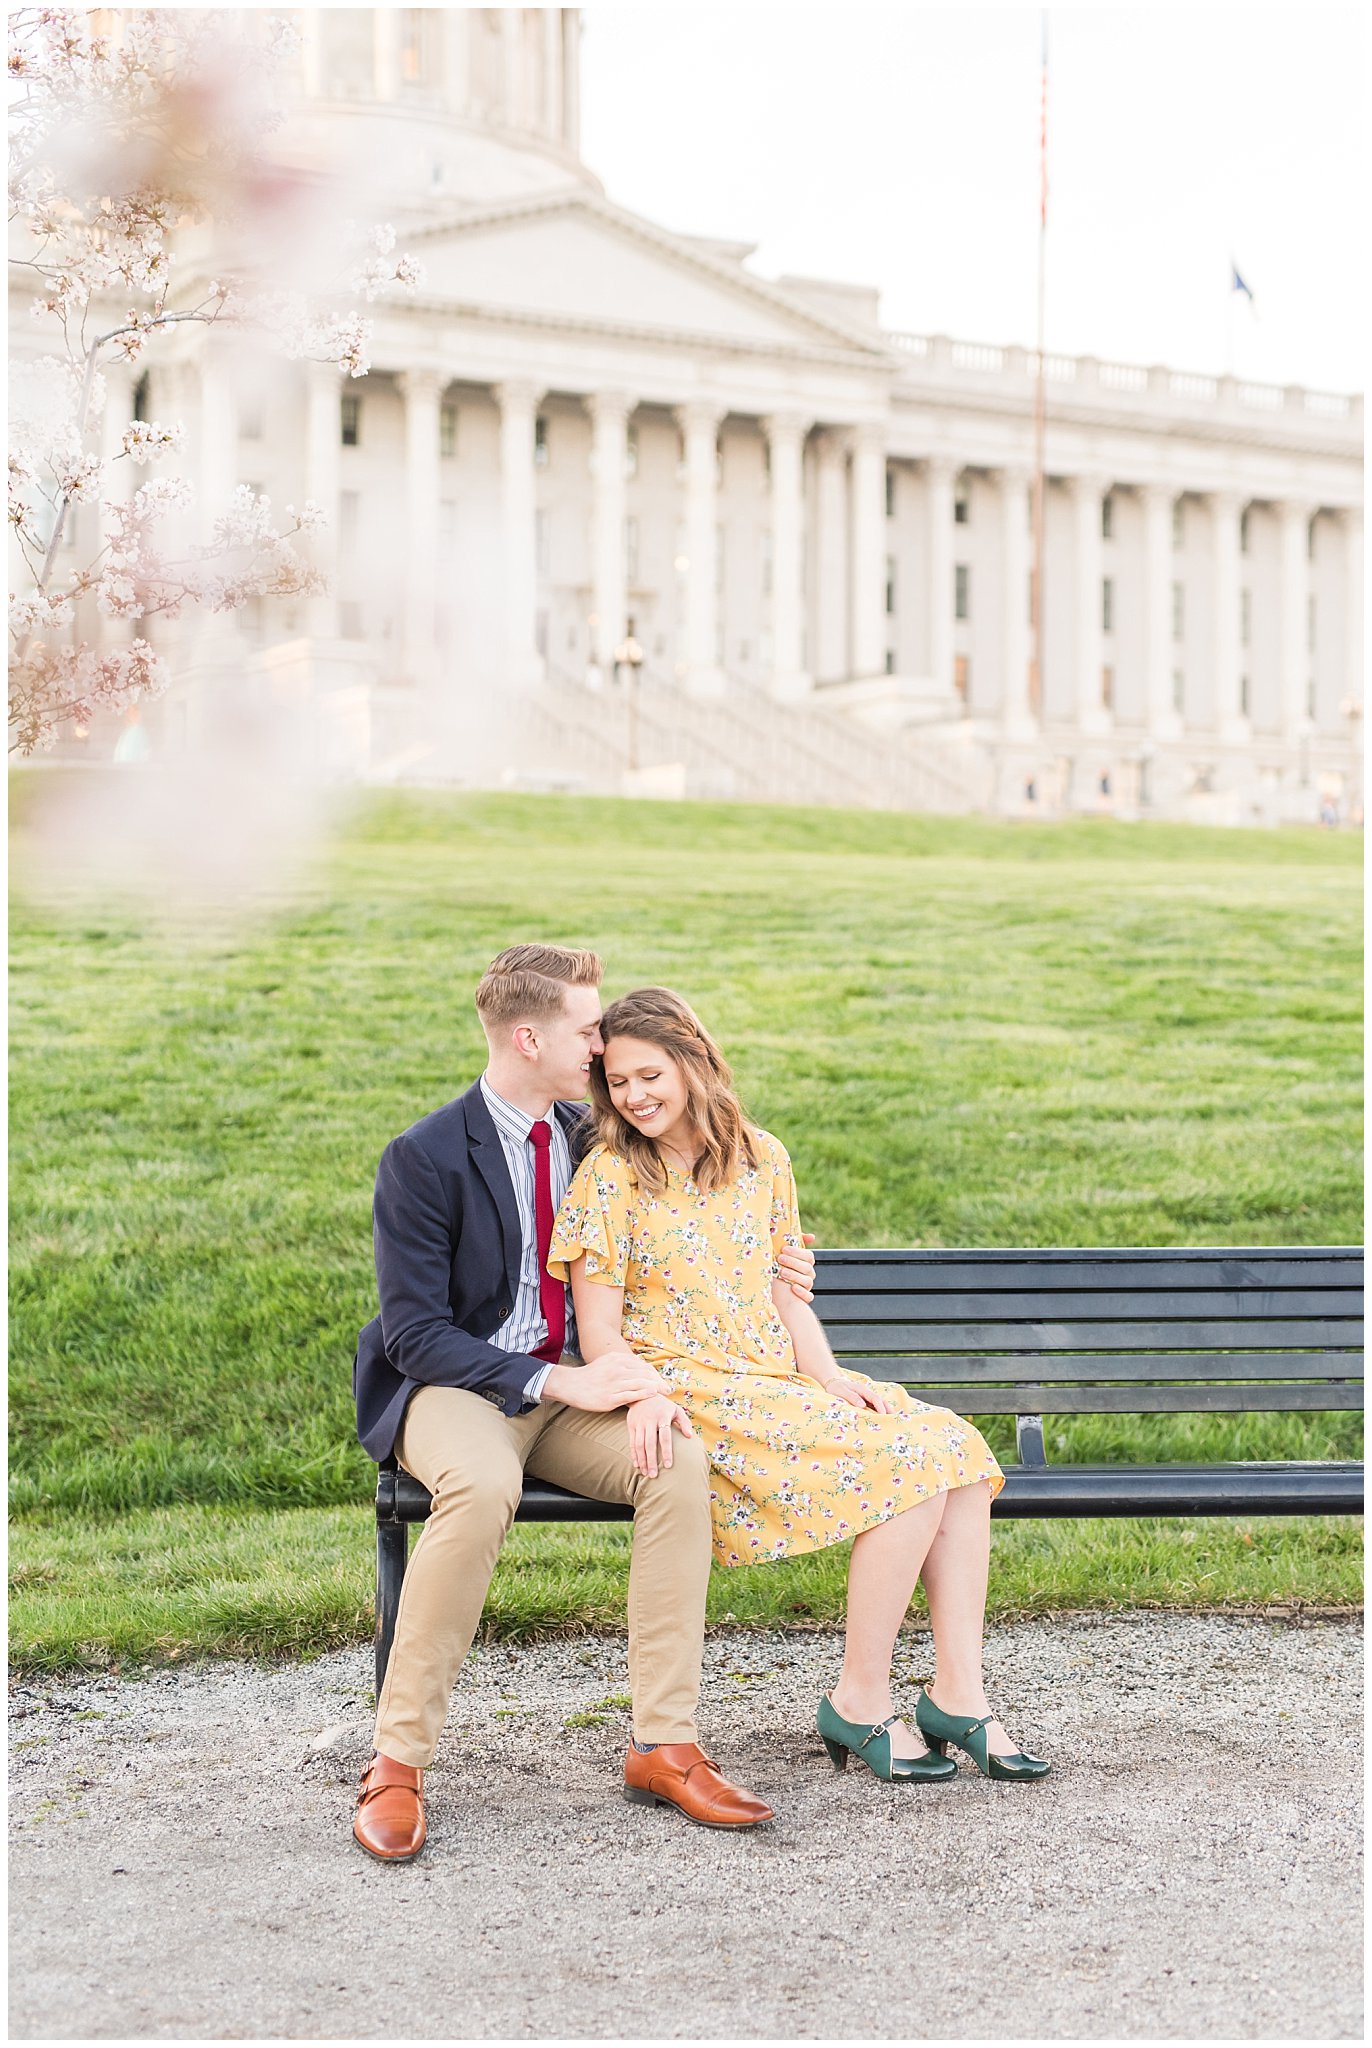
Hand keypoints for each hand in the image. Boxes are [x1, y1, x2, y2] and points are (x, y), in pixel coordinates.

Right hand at [544, 1353, 666, 1411]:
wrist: (571, 1384)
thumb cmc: (591, 1375)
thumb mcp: (607, 1362)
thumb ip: (622, 1364)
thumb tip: (639, 1369)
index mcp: (617, 1359)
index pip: (642, 1366)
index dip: (655, 1375)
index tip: (663, 1382)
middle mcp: (617, 1369)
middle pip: (644, 1374)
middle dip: (659, 1382)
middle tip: (669, 1389)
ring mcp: (613, 1383)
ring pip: (640, 1383)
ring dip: (655, 1388)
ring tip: (664, 1393)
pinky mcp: (610, 1397)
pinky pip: (631, 1395)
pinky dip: (644, 1394)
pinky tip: (652, 1395)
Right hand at [627, 1393, 693, 1477]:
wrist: (643, 1393)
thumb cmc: (663, 1405)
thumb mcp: (676, 1409)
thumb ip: (684, 1422)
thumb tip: (689, 1436)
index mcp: (662, 1417)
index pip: (664, 1437)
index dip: (666, 1452)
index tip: (668, 1466)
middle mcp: (649, 1420)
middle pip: (649, 1444)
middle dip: (651, 1461)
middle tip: (653, 1476)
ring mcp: (639, 1423)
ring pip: (639, 1444)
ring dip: (642, 1460)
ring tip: (645, 1473)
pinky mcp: (631, 1425)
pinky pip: (631, 1442)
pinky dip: (633, 1454)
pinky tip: (636, 1465)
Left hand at [777, 1232, 816, 1301]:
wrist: (770, 1291)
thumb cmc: (777, 1268)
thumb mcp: (783, 1254)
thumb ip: (793, 1242)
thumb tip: (812, 1237)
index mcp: (805, 1263)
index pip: (808, 1256)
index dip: (797, 1252)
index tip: (784, 1249)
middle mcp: (808, 1274)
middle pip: (807, 1268)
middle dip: (793, 1262)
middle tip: (780, 1259)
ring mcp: (807, 1287)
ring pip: (808, 1281)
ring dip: (795, 1276)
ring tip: (782, 1272)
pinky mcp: (804, 1299)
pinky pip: (808, 1297)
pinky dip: (802, 1292)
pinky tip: (793, 1288)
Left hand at [823, 1374, 892, 1414]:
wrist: (834, 1383)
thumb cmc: (837, 1388)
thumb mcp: (842, 1391)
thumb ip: (852, 1397)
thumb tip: (863, 1405)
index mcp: (863, 1390)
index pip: (875, 1399)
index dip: (881, 1407)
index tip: (884, 1415)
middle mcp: (867, 1394)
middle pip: (882, 1401)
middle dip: (889, 1410)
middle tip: (895, 1420)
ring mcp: (867, 1398)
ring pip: (880, 1405)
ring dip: (886, 1412)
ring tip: (892, 1422)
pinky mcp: (865, 1402)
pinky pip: (875, 1408)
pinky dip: (880, 1413)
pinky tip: (882, 1420)